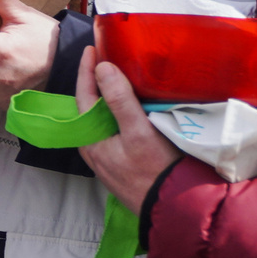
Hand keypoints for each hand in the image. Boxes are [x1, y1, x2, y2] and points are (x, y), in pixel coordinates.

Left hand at [75, 48, 200, 213]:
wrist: (173, 209)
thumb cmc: (155, 172)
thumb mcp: (139, 133)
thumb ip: (119, 101)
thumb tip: (102, 68)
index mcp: (90, 139)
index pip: (83, 96)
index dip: (87, 70)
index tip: (92, 48)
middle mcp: (93, 147)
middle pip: (90, 106)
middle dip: (96, 81)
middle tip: (105, 56)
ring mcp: (107, 155)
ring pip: (103, 118)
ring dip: (108, 96)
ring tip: (118, 74)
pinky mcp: (122, 161)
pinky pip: (115, 129)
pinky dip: (119, 112)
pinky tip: (131, 105)